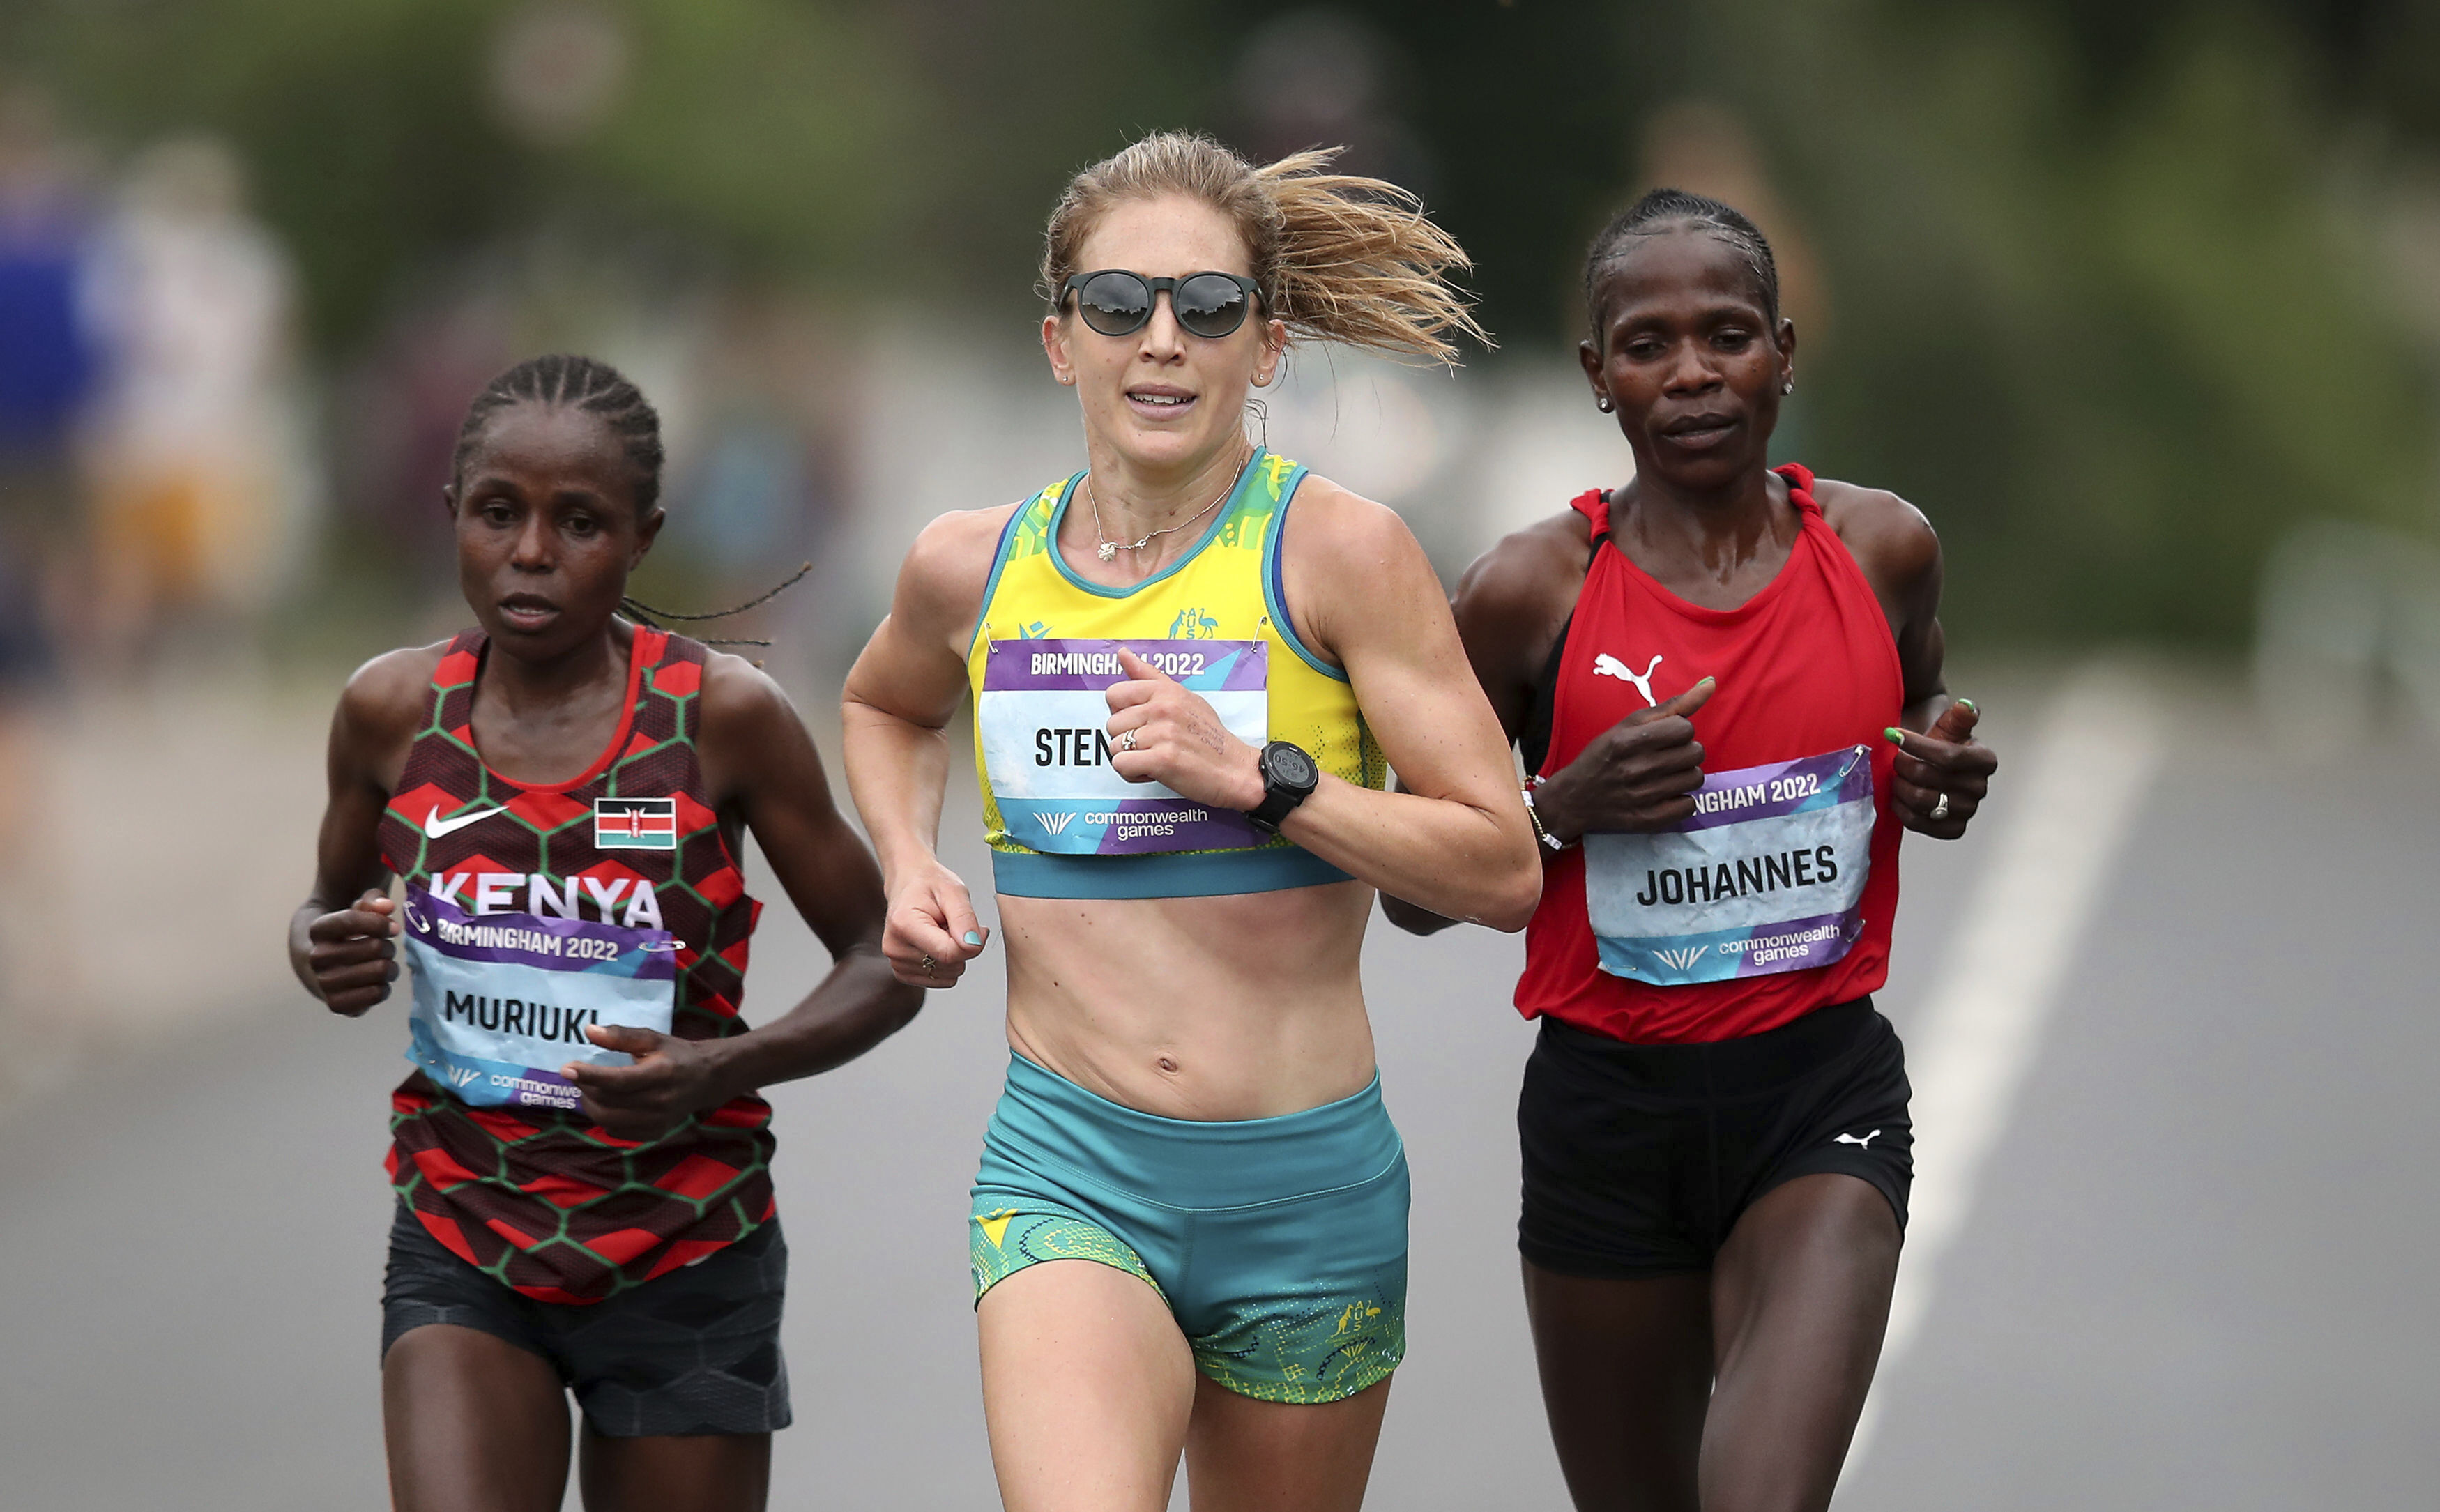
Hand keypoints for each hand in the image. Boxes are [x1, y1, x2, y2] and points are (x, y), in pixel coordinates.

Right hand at [306, 890, 399, 1015]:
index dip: (380, 923)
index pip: (351, 920)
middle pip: (375, 947)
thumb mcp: (356, 910)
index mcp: (318, 930)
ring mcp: (323, 983)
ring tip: (383, 965)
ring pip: (379, 971)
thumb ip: (372, 901)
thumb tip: (387, 906)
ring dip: (390, 967)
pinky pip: (375, 995)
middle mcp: (316, 957)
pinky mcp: (335, 1004)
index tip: (393, 928)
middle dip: (388, 947)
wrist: (321, 963)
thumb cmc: (345, 933)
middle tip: (385, 949)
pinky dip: (384, 989)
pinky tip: (376, 983)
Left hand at [564, 1024, 731, 1140]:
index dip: (589, 1076)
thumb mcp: (653, 1038)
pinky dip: (605, 1119)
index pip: (618, 1080)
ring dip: (590, 1105)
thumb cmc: (676, 1054)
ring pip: (609, 1120)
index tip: (566, 1068)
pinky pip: (618, 1131)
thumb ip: (621, 1035)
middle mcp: (660, 1101)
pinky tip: (606, 1104)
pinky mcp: (655, 1132)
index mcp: (660, 1074)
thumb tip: (589, 1031)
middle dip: (585, 1089)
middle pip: (609, 1103)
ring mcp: (658, 1121)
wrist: (707, 1079)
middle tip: (578, 1076)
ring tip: (588, 1090)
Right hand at [882, 859, 987, 987]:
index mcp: (904, 924)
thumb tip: (973, 945)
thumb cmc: (928, 884)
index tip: (979, 929)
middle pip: (950, 966)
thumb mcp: (954, 891)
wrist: (908, 884)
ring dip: (952, 954)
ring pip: (947, 975)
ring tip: (941, 931)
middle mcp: (895, 947)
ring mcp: (896, 962)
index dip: (973, 944)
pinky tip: (935, 943)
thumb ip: (964, 919)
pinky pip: (939, 979)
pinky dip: (944, 963)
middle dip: (961, 947)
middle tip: (951, 923)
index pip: (949, 953)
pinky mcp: (902, 971)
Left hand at [1104, 647, 1263, 810]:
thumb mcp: (1183, 697)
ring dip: (1131, 759)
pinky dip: (1133, 774)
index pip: (1114, 694)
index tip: (1140, 723)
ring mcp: (1163, 733)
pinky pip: (1121, 765)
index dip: (1122, 714)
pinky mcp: (1163, 760)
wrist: (1235, 769)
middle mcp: (1163, 708)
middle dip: (1127, 740)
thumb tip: (1122, 654)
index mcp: (1165, 691)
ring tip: (1155, 759)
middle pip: (1112, 724)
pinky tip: (1153, 772)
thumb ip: (1149, 676)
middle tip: (1153, 746)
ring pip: (1115, 747)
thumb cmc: (1209, 736)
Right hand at [1534, 678, 1716, 839]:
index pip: (1684, 728)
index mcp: (1628, 740)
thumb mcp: (1628, 724)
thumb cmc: (1604, 755)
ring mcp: (1642, 797)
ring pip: (1696, 778)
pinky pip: (1689, 806)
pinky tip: (1665, 794)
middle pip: (1695, 753)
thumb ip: (1672, 706)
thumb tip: (1711, 684)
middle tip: (1667, 756)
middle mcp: (1635, 769)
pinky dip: (1681, 799)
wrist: (1573, 798)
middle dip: (1685, 751)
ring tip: (1666, 775)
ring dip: (1685, 774)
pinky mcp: (1648, 820)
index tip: (1665, 737)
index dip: (1679, 730)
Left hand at [1887, 698, 1995, 838]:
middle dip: (1904, 766)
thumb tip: (1966, 706)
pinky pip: (1920, 823)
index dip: (1917, 746)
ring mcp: (1967, 810)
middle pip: (1930, 778)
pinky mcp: (1952, 829)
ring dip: (1901, 787)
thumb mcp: (1949, 726)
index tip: (1894, 735)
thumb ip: (1958, 716)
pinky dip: (1902, 810)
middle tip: (1894, 759)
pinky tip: (1898, 796)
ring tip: (1895, 776)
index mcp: (1985, 760)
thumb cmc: (1940, 743)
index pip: (1948, 756)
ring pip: (1922, 800)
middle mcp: (1980, 788)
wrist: (1933, 766)